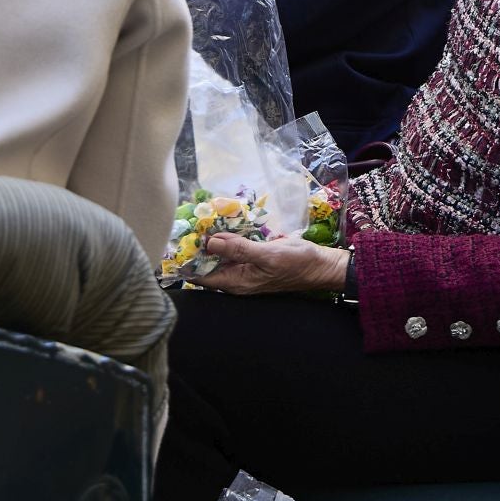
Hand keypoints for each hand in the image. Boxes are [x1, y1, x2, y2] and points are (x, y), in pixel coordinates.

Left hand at [190, 233, 348, 296]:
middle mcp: (235, 278)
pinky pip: (232, 249)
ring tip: (200, 218)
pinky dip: (225, 238)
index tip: (179, 238)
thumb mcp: (267, 255)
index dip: (187, 259)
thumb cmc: (296, 263)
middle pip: (207, 263)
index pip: (200, 275)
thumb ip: (238, 249)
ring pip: (218, 255)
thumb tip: (210, 242)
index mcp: (235, 282)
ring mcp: (243, 269)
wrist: (321, 265)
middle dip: (197, 245)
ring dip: (210, 239)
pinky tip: (221, 222)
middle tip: (188, 220)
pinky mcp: (251, 259)